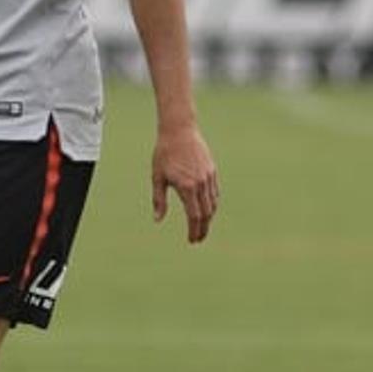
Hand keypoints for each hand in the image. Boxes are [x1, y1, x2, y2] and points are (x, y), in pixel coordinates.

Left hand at [152, 124, 218, 243]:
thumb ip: (159, 200)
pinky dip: (212, 204)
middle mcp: (201, 184)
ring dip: (208, 218)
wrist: (179, 130)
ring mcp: (208, 177)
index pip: (194, 216)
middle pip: (206, 213)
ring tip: (202, 227)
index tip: (192, 240)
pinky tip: (207, 208)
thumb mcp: (157, 177)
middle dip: (203, 228)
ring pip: (213, 204)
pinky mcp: (212, 171)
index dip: (194, 230)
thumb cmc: (164, 153)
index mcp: (187, 187)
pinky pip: (215, 193)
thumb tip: (157, 220)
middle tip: (198, 239)